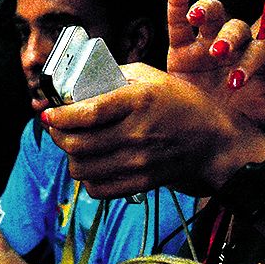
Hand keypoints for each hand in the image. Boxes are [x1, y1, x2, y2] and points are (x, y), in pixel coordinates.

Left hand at [42, 64, 264, 198]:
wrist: (215, 143)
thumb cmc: (184, 105)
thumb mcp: (154, 78)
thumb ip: (118, 74)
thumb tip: (82, 79)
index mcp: (138, 101)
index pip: (87, 113)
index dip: (59, 116)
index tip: (49, 114)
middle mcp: (136, 133)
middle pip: (77, 144)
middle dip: (57, 136)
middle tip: (56, 129)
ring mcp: (138, 162)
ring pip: (81, 168)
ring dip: (70, 157)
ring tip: (75, 145)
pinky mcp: (140, 183)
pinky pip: (97, 189)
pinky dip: (87, 178)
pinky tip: (92, 165)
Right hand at [163, 0, 264, 130]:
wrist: (211, 140)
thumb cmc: (250, 124)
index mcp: (261, 59)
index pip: (261, 47)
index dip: (250, 60)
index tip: (235, 82)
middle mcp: (237, 47)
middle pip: (235, 26)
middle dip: (229, 39)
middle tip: (219, 54)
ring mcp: (207, 45)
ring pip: (212, 15)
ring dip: (207, 10)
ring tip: (197, 17)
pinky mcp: (181, 50)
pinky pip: (179, 20)